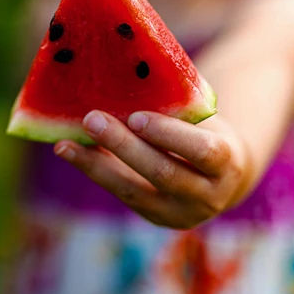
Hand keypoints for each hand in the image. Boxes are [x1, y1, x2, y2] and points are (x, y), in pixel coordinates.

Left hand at [54, 111, 248, 228]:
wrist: (222, 176)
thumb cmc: (207, 132)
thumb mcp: (204, 120)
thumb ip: (177, 108)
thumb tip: (123, 77)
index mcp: (228, 164)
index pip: (202, 151)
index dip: (168, 134)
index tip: (136, 116)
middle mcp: (207, 196)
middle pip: (161, 172)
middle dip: (123, 145)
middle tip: (92, 119)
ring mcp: (179, 213)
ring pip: (132, 190)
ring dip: (95, 164)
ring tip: (65, 144)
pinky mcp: (153, 216)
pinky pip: (120, 193)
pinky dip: (94, 171)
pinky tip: (69, 152)